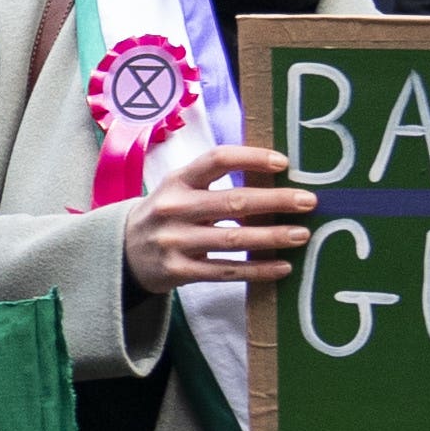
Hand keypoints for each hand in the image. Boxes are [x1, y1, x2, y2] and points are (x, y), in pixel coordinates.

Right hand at [120, 138, 315, 294]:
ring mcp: (176, 242)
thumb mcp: (177, 188)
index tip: (283, 162)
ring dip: (273, 237)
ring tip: (302, 234)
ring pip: (234, 239)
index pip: (217, 160)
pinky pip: (226, 271)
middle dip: (276, 201)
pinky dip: (257, 269)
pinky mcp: (180, 271)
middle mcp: (175, 208)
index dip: (252, 158)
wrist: (121, 252)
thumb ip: (212, 181)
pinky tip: (282, 266)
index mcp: (177, 181)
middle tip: (308, 201)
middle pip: (234, 202)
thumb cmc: (164, 214)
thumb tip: (271, 174)